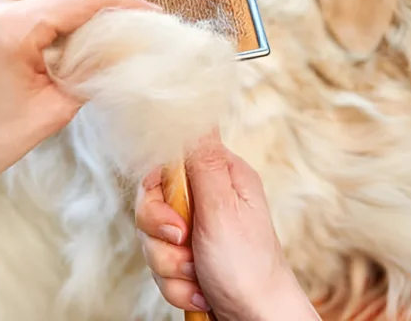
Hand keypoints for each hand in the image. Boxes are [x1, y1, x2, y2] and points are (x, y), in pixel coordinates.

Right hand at [136, 130, 319, 320]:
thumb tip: (196, 110)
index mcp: (221, 177)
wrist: (258, 320)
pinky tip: (201, 292)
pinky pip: (161, 267)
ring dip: (171, 268)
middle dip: (162, 238)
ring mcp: (198, 231)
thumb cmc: (248, 266)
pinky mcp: (190, 259)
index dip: (157, 195)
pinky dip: (177, 286)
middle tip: (187, 248)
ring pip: (153, 240)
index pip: (166, 164)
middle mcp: (208, 200)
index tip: (175, 221)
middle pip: (152, 204)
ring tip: (199, 277)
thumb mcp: (222, 209)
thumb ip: (201, 162)